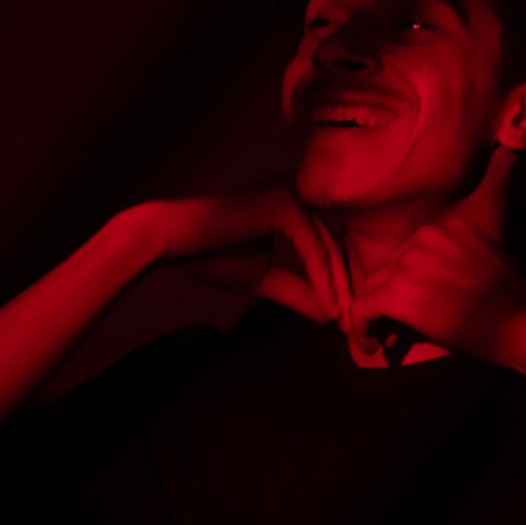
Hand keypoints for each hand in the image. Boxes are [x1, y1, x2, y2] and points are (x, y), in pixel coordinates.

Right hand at [140, 185, 350, 328]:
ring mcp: (292, 198)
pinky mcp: (284, 206)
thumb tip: (330, 315)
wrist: (170, 240)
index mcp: (294, 211)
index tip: (346, 321)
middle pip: (333, 249)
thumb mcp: (262, 279)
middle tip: (356, 325)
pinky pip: (312, 248)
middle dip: (345, 289)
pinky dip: (322, 279)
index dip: (337, 287)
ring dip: (338, 288)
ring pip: (327, 249)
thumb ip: (297, 291)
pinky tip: (328, 306)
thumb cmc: (208, 255)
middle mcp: (298, 199)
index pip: (326, 250)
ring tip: (344, 321)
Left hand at [346, 213, 525, 372]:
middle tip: (393, 327)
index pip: (410, 253)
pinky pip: (362, 310)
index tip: (412, 308)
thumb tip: (432, 291)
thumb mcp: (486, 264)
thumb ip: (455, 265)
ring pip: (372, 288)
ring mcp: (409, 263)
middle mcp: (424, 236)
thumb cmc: (519, 302)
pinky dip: (360, 330)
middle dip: (388, 297)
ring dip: (375, 314)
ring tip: (380, 339)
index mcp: (447, 228)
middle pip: (388, 268)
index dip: (405, 282)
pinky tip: (369, 347)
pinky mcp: (397, 294)